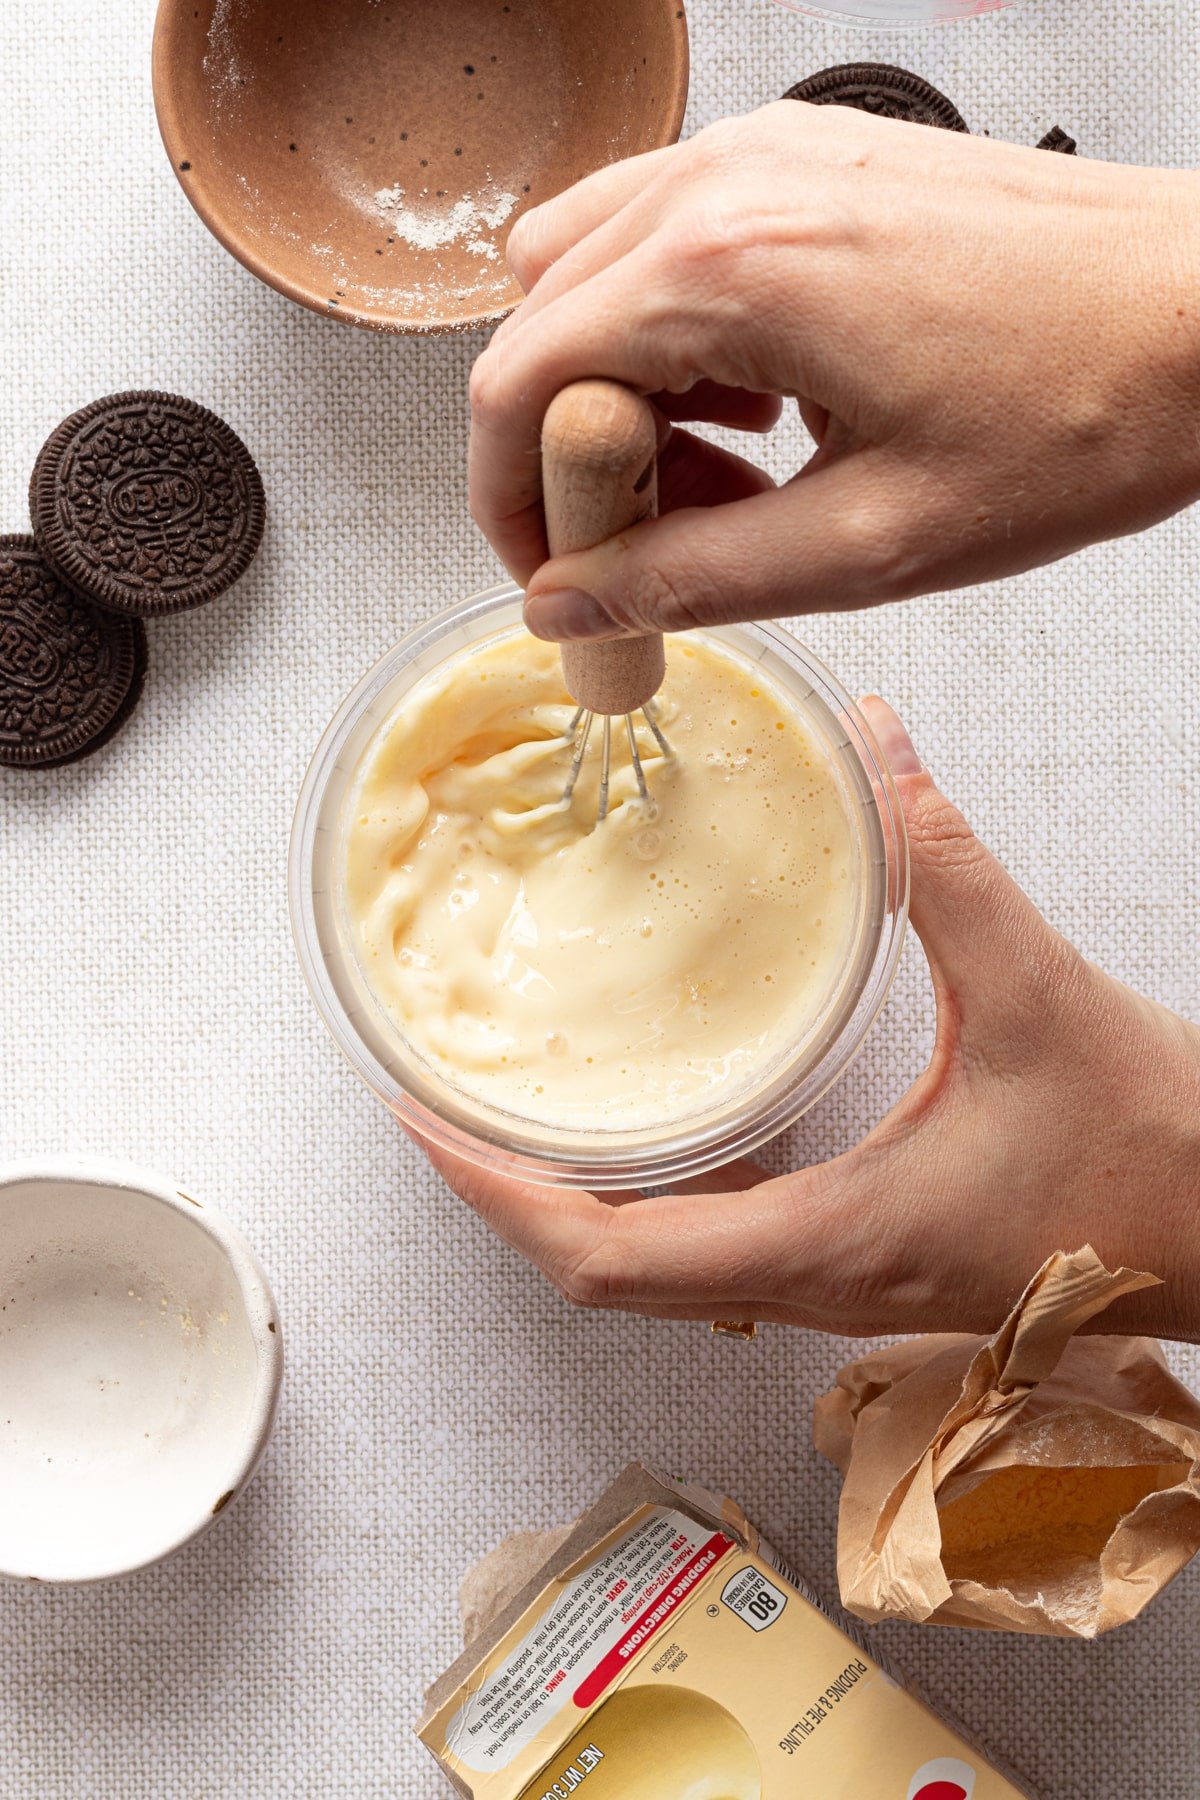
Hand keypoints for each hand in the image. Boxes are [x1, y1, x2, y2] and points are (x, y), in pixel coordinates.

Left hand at [418, 700, 1199, 1343]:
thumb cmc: (1158, 1157)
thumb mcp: (1038, 991)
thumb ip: (943, 859)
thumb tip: (874, 739)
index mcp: (834, 1240)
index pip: (610, 1259)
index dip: (496, 1196)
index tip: (422, 1120)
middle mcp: (817, 1282)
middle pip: (607, 1277)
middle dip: (508, 1194)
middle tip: (441, 1098)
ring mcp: (840, 1286)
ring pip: (659, 1277)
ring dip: (571, 1200)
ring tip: (511, 1108)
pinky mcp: (868, 1264)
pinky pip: (719, 1251)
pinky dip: (651, 1195)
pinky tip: (648, 1121)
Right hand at [469, 103, 1199, 641]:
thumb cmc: (1082, 410)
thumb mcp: (870, 543)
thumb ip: (690, 579)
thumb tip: (568, 604)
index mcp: (727, 268)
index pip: (517, 380)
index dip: (509, 502)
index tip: (558, 574)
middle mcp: (727, 181)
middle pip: (540, 320)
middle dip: (568, 452)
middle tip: (653, 540)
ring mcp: (770, 153)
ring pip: (594, 269)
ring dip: (618, 386)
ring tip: (722, 478)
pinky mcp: (813, 159)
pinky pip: (674, 234)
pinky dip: (677, 329)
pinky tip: (762, 407)